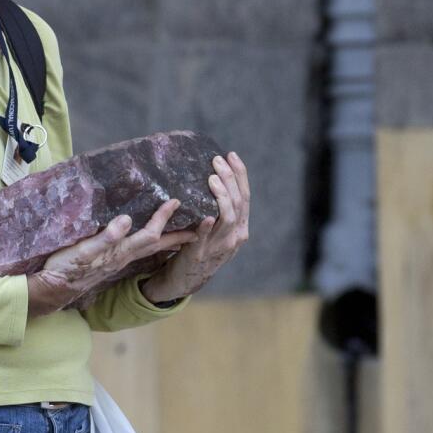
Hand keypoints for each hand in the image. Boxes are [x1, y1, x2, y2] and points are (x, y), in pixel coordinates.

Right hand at [27, 199, 197, 317]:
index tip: (176, 201)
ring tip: (184, 231)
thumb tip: (125, 220)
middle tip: (200, 225)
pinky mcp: (113, 261)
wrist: (54, 288)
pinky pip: (141, 250)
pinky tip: (152, 238)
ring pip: (152, 249)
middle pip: (159, 245)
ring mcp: (120, 260)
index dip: (163, 218)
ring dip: (170, 239)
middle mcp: (125, 257)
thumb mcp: (82, 250)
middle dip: (180, 235)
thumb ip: (104, 237)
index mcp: (120, 252)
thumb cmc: (66, 267)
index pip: (149, 234)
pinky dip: (153, 243)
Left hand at [140, 152, 250, 303]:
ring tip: (211, 178)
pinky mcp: (201, 254)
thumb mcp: (217, 228)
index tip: (231, 155)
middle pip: (238, 203)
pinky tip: (206, 216)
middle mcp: (235, 236)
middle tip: (217, 161)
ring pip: (228, 218)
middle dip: (229, 179)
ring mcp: (220, 246)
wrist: (187, 277)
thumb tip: (212, 174)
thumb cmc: (200, 245)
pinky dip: (207, 227)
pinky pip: (205, 238)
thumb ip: (219, 209)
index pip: (245, 196)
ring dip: (221, 196)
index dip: (240, 175)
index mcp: (241, 227)